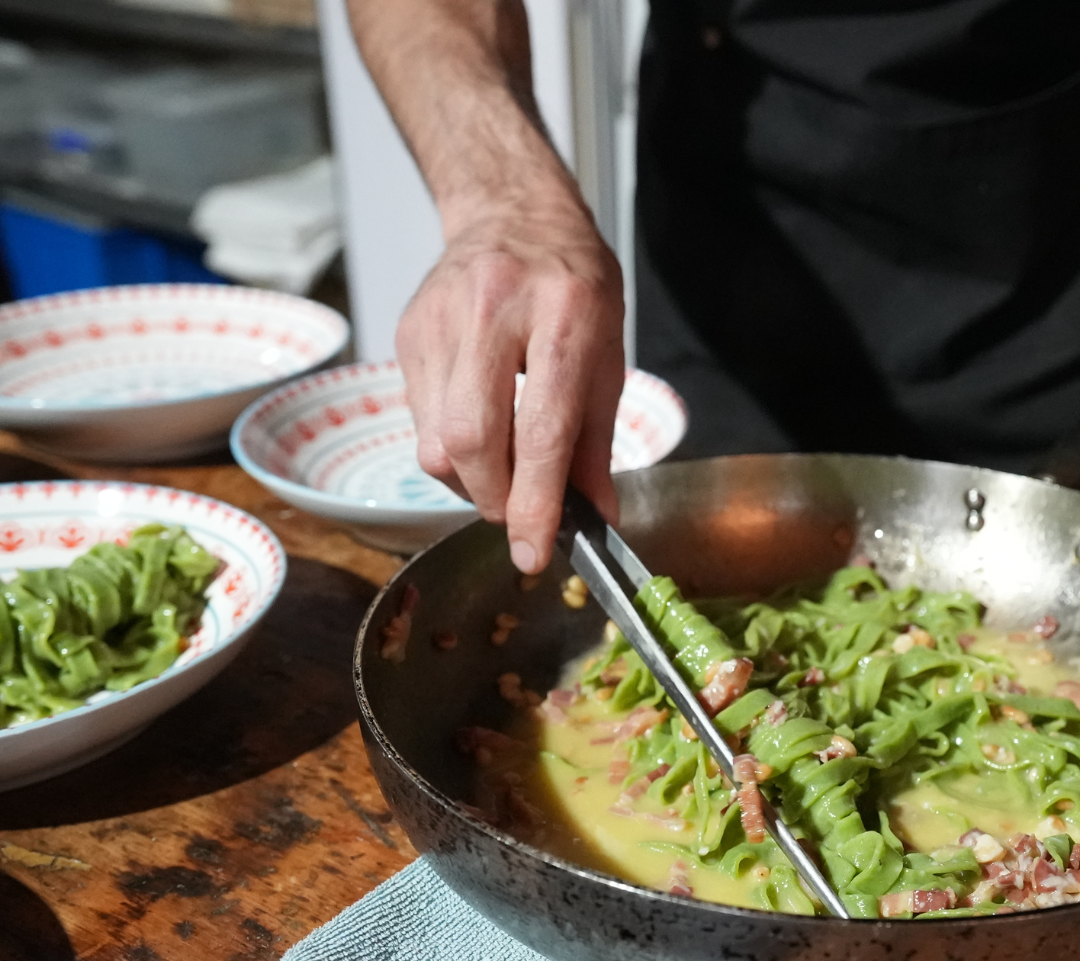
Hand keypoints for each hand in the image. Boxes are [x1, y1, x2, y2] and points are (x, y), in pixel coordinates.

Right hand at [396, 197, 624, 573]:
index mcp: (563, 317)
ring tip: (500, 461)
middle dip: (494, 499)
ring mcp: (440, 322)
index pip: (541, 432)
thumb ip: (596, 443)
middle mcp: (494, 314)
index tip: (533, 552)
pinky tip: (477, 421)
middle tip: (518, 508)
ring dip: (469, 480)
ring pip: (435, 444)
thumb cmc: (572, 285)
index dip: (535, 505)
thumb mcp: (608, 356)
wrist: (512, 212)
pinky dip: (450, 446)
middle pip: (471, 443)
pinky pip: (419, 422)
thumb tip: (596, 515)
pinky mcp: (408, 336)